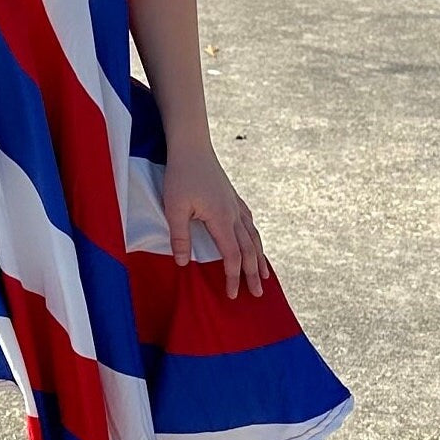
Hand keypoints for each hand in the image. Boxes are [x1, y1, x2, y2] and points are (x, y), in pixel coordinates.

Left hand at [162, 147, 268, 298]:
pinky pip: (248, 220)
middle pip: (249, 249)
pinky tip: (253, 238)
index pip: (232, 256)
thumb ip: (180, 237)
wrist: (191, 145)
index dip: (233, 277)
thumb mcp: (174, 208)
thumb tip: (184, 264)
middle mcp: (233, 213)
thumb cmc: (181, 175)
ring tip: (264, 274)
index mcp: (222, 218)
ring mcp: (234, 203)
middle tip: (258, 294)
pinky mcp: (231, 195)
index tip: (232, 294)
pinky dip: (254, 235)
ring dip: (259, 256)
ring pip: (252, 235)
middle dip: (253, 273)